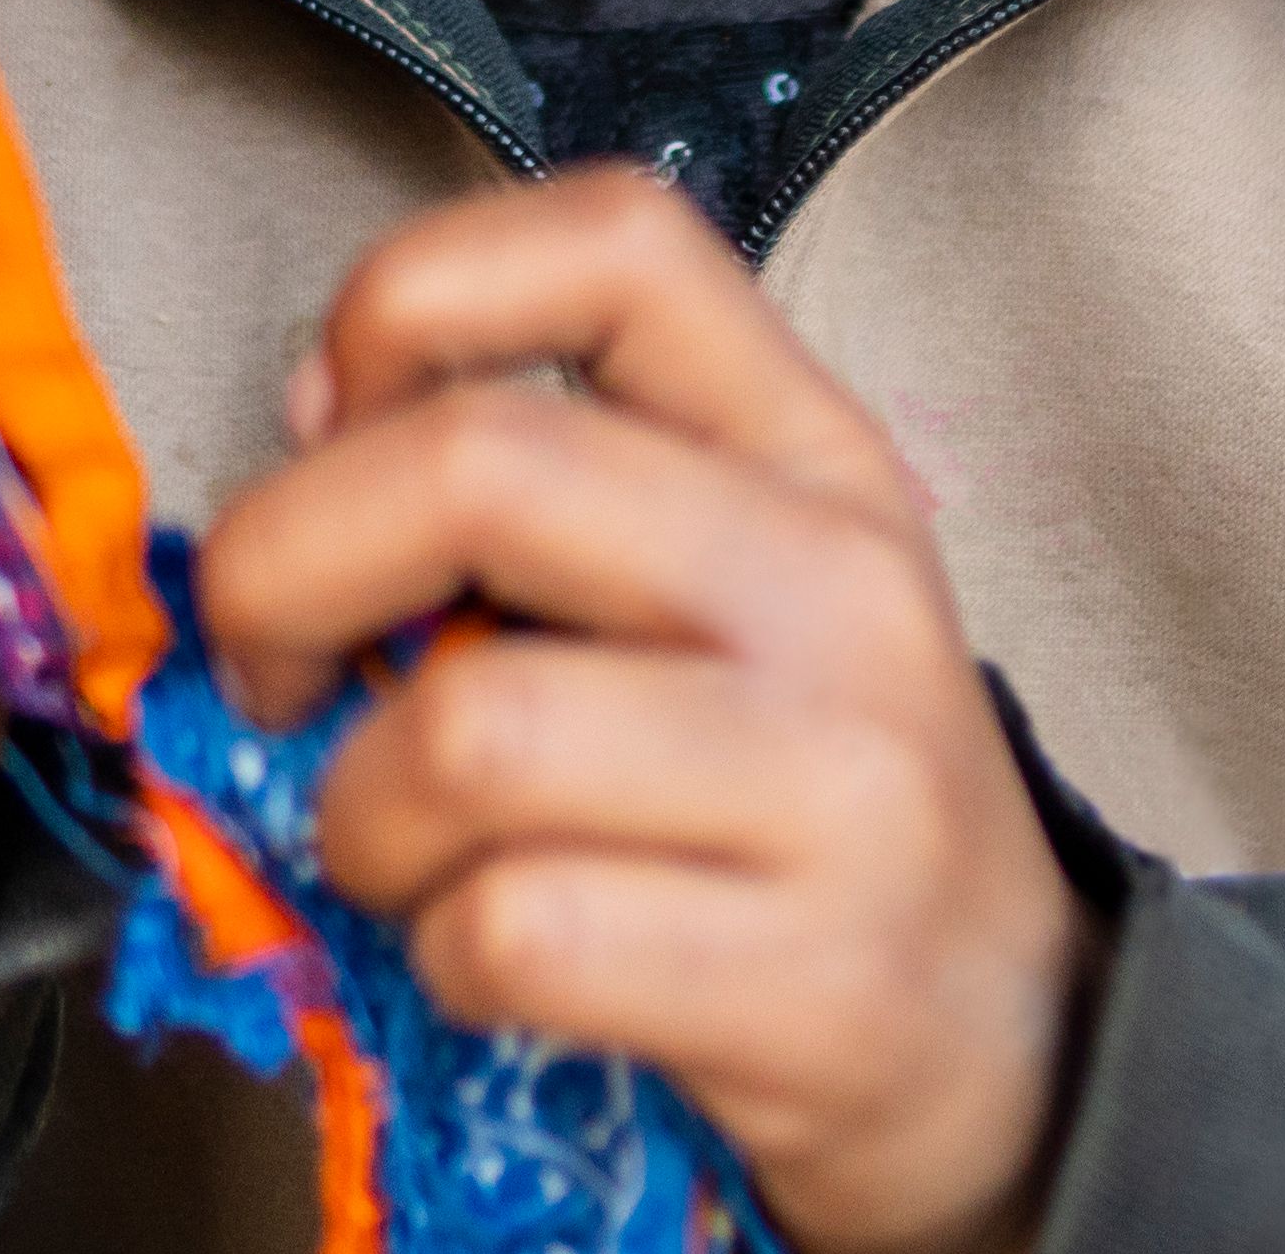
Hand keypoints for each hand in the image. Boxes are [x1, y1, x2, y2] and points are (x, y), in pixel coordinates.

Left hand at [199, 170, 1098, 1253]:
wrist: (1014, 1042)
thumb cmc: (801, 794)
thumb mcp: (725, 590)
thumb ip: (546, 485)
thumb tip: (308, 426)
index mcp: (808, 451)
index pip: (613, 242)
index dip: (410, 297)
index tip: (331, 425)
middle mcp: (837, 584)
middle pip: (479, 468)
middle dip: (280, 569)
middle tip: (270, 667)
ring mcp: (840, 783)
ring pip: (466, 735)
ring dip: (356, 815)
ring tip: (400, 848)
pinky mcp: (811, 982)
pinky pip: (510, 933)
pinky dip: (438, 957)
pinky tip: (490, 956)